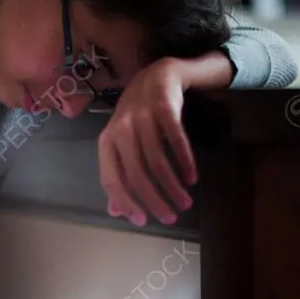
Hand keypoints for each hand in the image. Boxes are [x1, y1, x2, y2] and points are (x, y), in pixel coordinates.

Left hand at [98, 57, 196, 226]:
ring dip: (173, 186)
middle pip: (136, 174)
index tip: (143, 221)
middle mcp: (121, 130)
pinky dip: (185, 161)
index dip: (126, 203)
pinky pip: (176, 140)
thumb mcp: (122, 144)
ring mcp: (142, 117)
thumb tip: (115, 211)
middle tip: (171, 218)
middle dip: (155, 200)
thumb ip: (119, 175)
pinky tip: (192, 178)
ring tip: (185, 202)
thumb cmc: (137, 117)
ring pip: (157, 160)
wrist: (156, 76)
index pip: (111, 179)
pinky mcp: (164, 107)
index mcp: (106, 142)